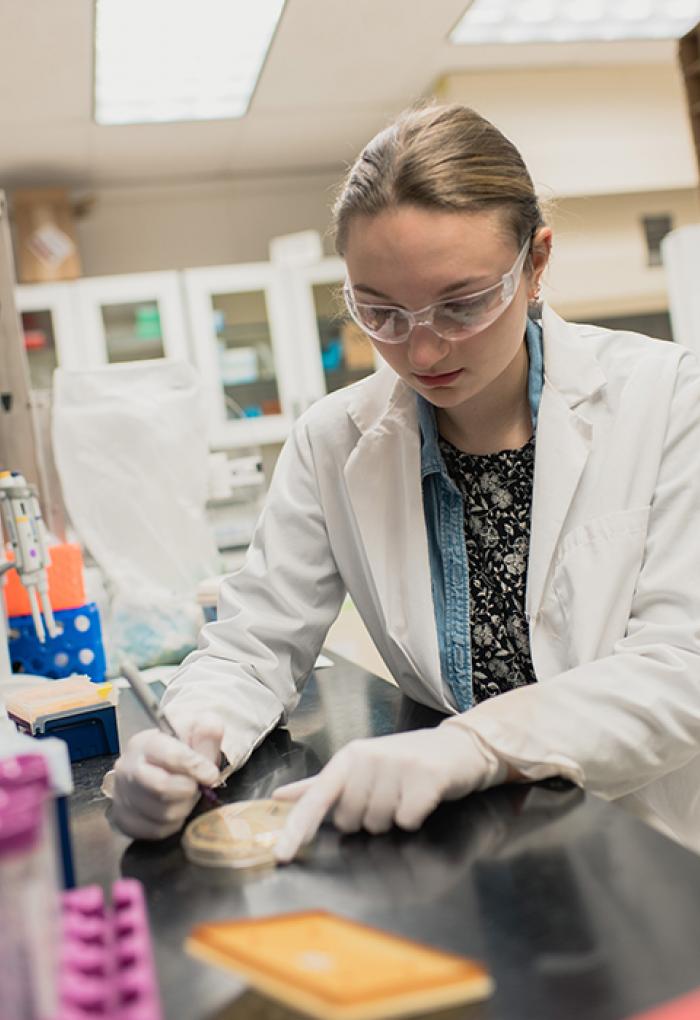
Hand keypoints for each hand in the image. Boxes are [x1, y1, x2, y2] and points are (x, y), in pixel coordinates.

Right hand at [106, 711, 222, 839]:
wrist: (163, 762)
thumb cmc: (181, 743)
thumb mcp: (198, 726)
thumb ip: (207, 732)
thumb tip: (208, 764)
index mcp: (144, 743)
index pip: (171, 757)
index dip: (195, 767)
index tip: (211, 774)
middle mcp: (127, 769)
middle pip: (161, 788)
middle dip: (188, 789)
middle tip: (197, 786)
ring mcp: (122, 796)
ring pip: (162, 814)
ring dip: (184, 807)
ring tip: (186, 794)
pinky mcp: (125, 820)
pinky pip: (157, 831)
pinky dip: (174, 823)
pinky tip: (175, 807)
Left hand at [272, 723, 503, 861]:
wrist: (460, 746)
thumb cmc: (407, 760)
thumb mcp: (361, 767)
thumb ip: (320, 785)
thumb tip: (279, 797)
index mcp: (349, 757)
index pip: (316, 797)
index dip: (297, 828)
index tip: (282, 855)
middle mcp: (369, 757)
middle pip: (351, 821)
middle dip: (369, 818)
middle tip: (389, 796)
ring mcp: (397, 765)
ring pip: (379, 824)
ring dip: (393, 819)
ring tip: (407, 794)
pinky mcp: (425, 777)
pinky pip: (407, 821)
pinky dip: (415, 818)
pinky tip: (423, 799)